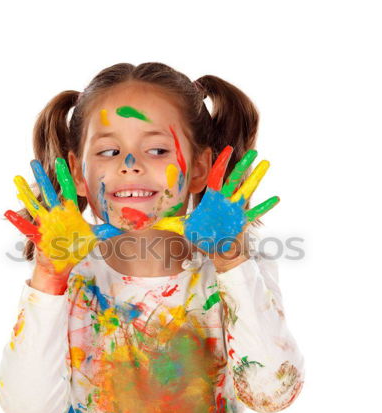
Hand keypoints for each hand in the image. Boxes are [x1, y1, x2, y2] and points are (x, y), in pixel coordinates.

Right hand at [4, 158, 122, 273]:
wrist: (63, 263)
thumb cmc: (75, 248)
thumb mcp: (95, 237)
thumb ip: (108, 228)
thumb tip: (125, 223)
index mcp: (69, 211)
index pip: (68, 189)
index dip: (67, 175)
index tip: (65, 160)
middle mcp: (56, 214)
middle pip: (49, 192)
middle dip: (42, 177)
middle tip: (34, 162)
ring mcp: (45, 223)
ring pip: (35, 204)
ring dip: (26, 193)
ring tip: (17, 179)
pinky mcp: (38, 235)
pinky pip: (26, 227)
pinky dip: (17, 221)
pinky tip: (6, 212)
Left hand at [152, 147, 278, 258]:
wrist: (214, 250)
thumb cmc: (202, 236)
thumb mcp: (183, 227)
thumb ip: (168, 221)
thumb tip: (150, 219)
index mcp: (212, 199)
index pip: (216, 178)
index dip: (220, 164)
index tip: (224, 148)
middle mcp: (225, 201)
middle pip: (235, 180)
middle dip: (243, 166)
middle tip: (253, 151)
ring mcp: (236, 210)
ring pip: (247, 191)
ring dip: (257, 179)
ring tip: (267, 164)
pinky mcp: (242, 221)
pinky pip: (255, 213)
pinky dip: (265, 206)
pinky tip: (276, 197)